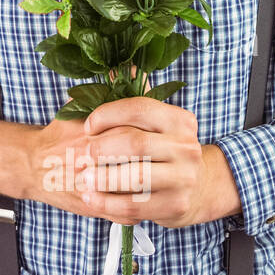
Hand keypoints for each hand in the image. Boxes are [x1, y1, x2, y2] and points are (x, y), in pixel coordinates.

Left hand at [81, 92, 226, 227]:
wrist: (195, 187)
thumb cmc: (162, 149)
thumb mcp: (154, 123)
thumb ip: (134, 98)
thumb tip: (116, 70)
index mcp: (179, 120)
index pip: (139, 109)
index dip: (107, 115)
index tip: (86, 126)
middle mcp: (186, 147)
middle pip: (135, 143)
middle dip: (101, 149)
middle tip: (79, 155)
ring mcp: (184, 177)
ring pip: (136, 176)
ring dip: (103, 178)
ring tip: (82, 179)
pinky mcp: (176, 204)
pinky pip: (135, 205)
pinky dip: (108, 203)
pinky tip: (90, 199)